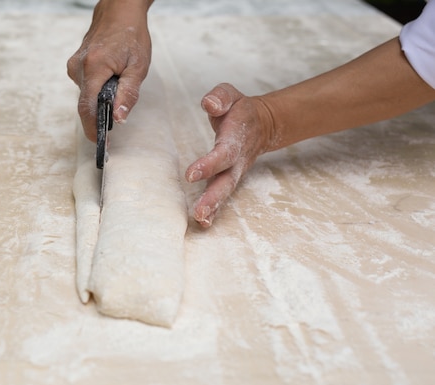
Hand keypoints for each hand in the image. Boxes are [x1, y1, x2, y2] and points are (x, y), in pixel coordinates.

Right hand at [67, 0, 152, 140]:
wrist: (118, 12)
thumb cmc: (131, 36)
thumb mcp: (138, 67)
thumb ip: (128, 94)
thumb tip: (119, 119)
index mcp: (94, 67)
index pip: (87, 107)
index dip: (93, 129)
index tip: (102, 144)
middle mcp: (78, 67)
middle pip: (85, 104)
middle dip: (98, 117)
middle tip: (113, 128)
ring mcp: (74, 66)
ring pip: (85, 96)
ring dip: (99, 101)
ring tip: (116, 90)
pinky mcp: (74, 66)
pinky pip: (85, 87)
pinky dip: (96, 91)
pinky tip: (109, 81)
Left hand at [185, 83, 274, 227]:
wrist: (262, 124)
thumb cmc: (239, 109)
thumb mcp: (230, 94)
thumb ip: (220, 97)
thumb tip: (209, 104)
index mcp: (235, 138)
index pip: (223, 153)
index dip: (208, 164)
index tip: (191, 174)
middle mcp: (236, 159)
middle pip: (226, 181)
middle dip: (213, 197)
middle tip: (199, 212)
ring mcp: (234, 171)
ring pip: (225, 191)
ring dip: (213, 207)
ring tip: (200, 220)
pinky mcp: (229, 177)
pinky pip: (222, 194)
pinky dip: (214, 210)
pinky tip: (203, 222)